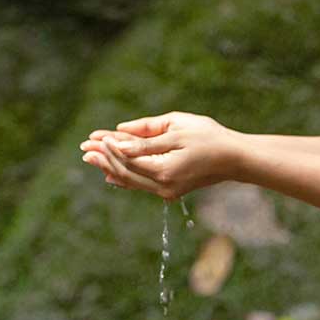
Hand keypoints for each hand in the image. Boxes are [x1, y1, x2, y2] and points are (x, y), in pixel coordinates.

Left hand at [79, 112, 239, 199]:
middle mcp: (163, 186)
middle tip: (84, 149)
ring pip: (131, 180)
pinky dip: (125, 178)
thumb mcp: (177, 129)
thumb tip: (119, 135)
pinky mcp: (171, 190)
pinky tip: (110, 175)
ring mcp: (167, 191)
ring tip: (91, 158)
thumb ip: (146, 135)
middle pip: (124, 173)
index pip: (127, 159)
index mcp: (164, 170)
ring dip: (110, 168)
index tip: (93, 138)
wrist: (235, 159)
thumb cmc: (209, 138)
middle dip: (103, 159)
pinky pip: (141, 185)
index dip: (108, 148)